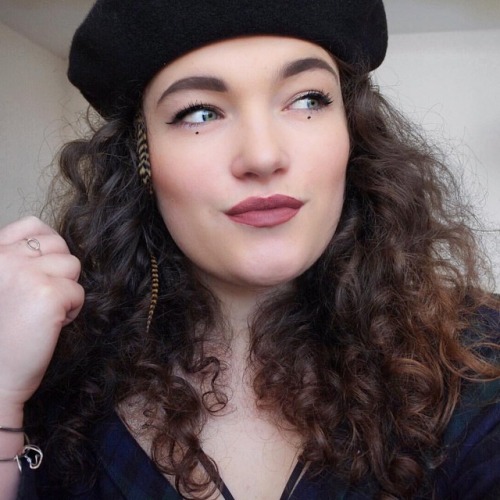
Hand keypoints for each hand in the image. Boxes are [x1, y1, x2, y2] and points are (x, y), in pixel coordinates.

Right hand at [0, 216, 83, 413]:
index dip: (46, 250)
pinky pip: (78, 292)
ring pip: (72, 266)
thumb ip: (17, 260)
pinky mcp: (47, 293)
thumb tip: (51, 245)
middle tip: (36, 300)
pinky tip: (47, 325)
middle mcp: (5, 257)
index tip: (36, 277)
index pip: (33, 225)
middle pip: (59, 246)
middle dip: (57, 272)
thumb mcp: (1, 284)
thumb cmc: (0, 335)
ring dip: (65, 291)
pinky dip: (70, 311)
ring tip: (41, 313)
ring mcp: (26, 272)